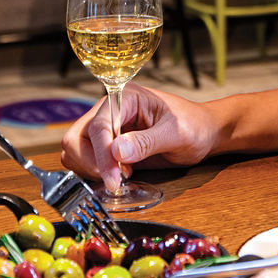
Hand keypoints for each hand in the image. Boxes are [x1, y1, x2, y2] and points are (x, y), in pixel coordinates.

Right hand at [60, 84, 219, 191]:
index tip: (113, 180)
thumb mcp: (176, 133)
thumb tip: (117, 151)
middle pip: (76, 137)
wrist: (202, 132)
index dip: (102, 155)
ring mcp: (106, 127)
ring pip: (75, 150)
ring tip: (120, 176)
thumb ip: (147, 142)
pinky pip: (85, 159)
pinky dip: (94, 172)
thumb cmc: (193, 126)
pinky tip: (119, 176)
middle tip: (114, 180)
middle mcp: (109, 110)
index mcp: (125, 97)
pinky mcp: (107, 145)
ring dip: (90, 168)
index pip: (99, 125)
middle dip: (89, 162)